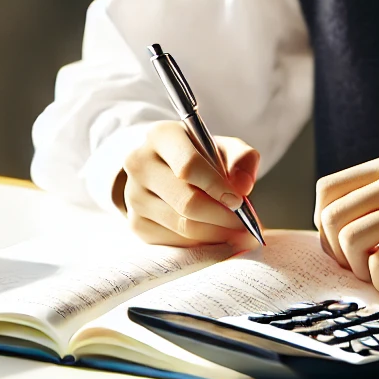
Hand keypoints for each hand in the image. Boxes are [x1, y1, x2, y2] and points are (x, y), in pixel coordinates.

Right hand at [116, 120, 260, 247]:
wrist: (167, 168)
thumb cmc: (201, 156)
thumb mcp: (224, 147)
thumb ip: (242, 159)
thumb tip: (243, 187)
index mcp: (161, 136)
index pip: (189, 166)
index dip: (217, 187)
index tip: (238, 201)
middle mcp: (140, 164)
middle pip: (187, 201)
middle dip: (222, 217)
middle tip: (244, 224)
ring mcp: (134, 195)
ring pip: (182, 225)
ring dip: (216, 233)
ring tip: (236, 231)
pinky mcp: (136, 222)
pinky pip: (174, 241)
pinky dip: (200, 243)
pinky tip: (215, 234)